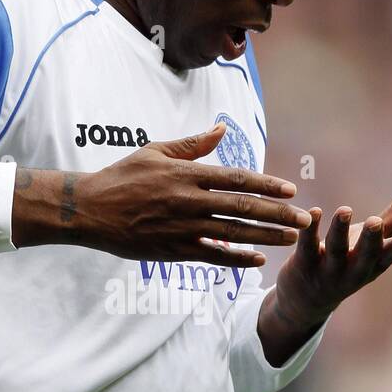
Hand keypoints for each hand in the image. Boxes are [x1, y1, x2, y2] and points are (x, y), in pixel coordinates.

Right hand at [11, 124, 313, 266]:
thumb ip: (192, 144)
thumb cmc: (122, 176)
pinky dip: (236, 259)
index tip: (290, 190)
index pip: (236, 179)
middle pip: (242, 208)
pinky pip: (211, 256)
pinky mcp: (172, 249)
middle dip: (276, 214)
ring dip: (265, 237)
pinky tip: (257, 261)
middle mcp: (188, 200)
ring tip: (290, 239)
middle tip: (303, 219)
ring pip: (232, 233)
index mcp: (186, 173)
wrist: (89, 209)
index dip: (266, 186)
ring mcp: (181, 227)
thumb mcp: (155, 151)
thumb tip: (222, 130)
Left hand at [258, 187, 391, 364]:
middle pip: (364, 255)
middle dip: (370, 240)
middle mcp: (353, 269)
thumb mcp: (374, 241)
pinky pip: (307, 246)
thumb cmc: (348, 261)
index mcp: (374, 263)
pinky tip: (314, 211)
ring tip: (344, 210)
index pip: (389, 257)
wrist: (307, 299)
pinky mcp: (303, 264)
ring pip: (336, 249)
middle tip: (375, 222)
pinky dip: (310, 230)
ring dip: (339, 230)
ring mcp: (328, 269)